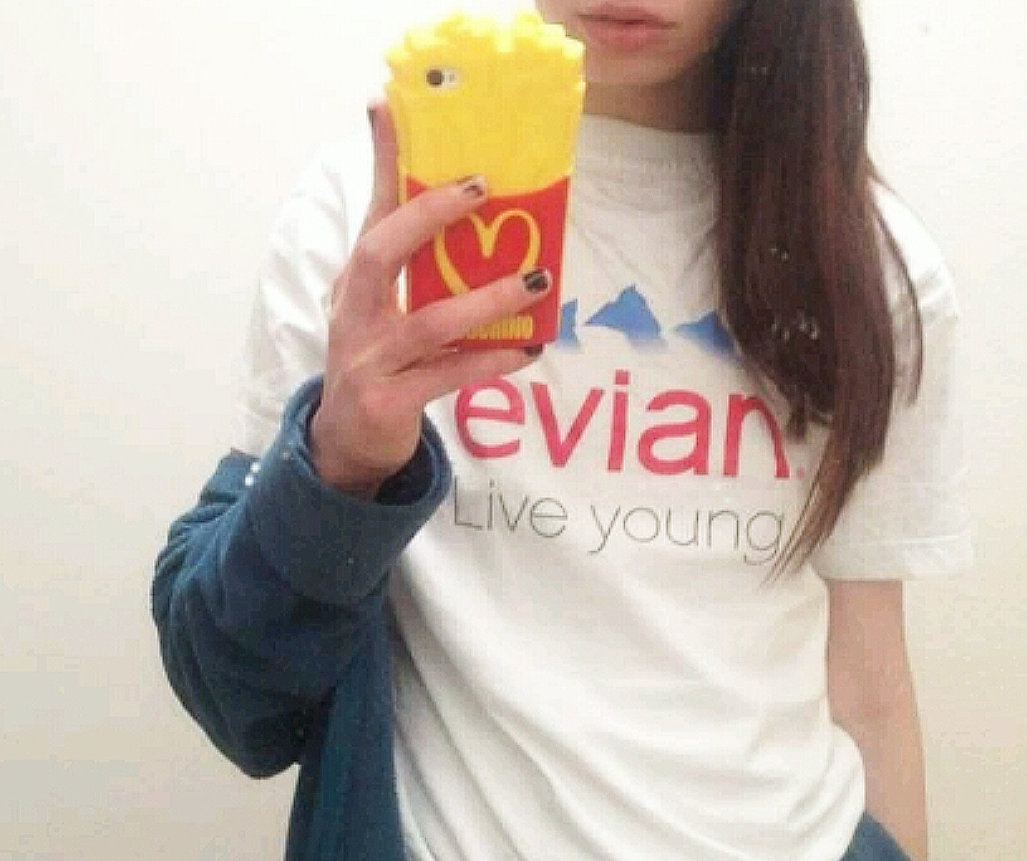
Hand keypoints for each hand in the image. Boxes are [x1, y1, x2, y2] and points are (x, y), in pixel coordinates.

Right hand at [310, 100, 551, 492]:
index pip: (368, 211)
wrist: (346, 446)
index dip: (379, 160)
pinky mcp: (390, 401)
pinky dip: (491, 359)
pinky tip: (527, 349)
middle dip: (427, 215)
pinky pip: (449, 375)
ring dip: (487, 299)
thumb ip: (413, 268)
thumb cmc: (376, 365)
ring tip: (536, 281)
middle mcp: (353, 314)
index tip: (386, 105)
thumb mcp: (381, 311)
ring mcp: (368, 360)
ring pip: (429, 322)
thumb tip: (457, 218)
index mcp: (354, 284)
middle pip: (379, 253)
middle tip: (480, 188)